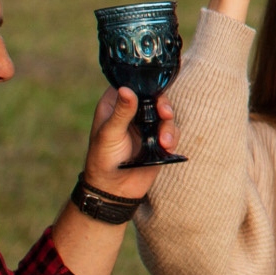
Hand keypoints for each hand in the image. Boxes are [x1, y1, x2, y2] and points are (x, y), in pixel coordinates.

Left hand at [80, 82, 175, 198]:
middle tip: (165, 114)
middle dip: (163, 105)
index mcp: (115, 105)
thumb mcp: (110, 134)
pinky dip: (172, 137)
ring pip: (166, 114)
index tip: (154, 90)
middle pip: (155, 97)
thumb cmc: (103, 160)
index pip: (132, 84)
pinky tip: (166, 147)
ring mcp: (146, 126)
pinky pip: (172, 131)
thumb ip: (121, 112)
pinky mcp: (158, 140)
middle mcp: (132, 112)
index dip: (145, 84)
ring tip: (164, 141)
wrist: (114, 190)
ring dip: (169, 125)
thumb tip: (126, 89)